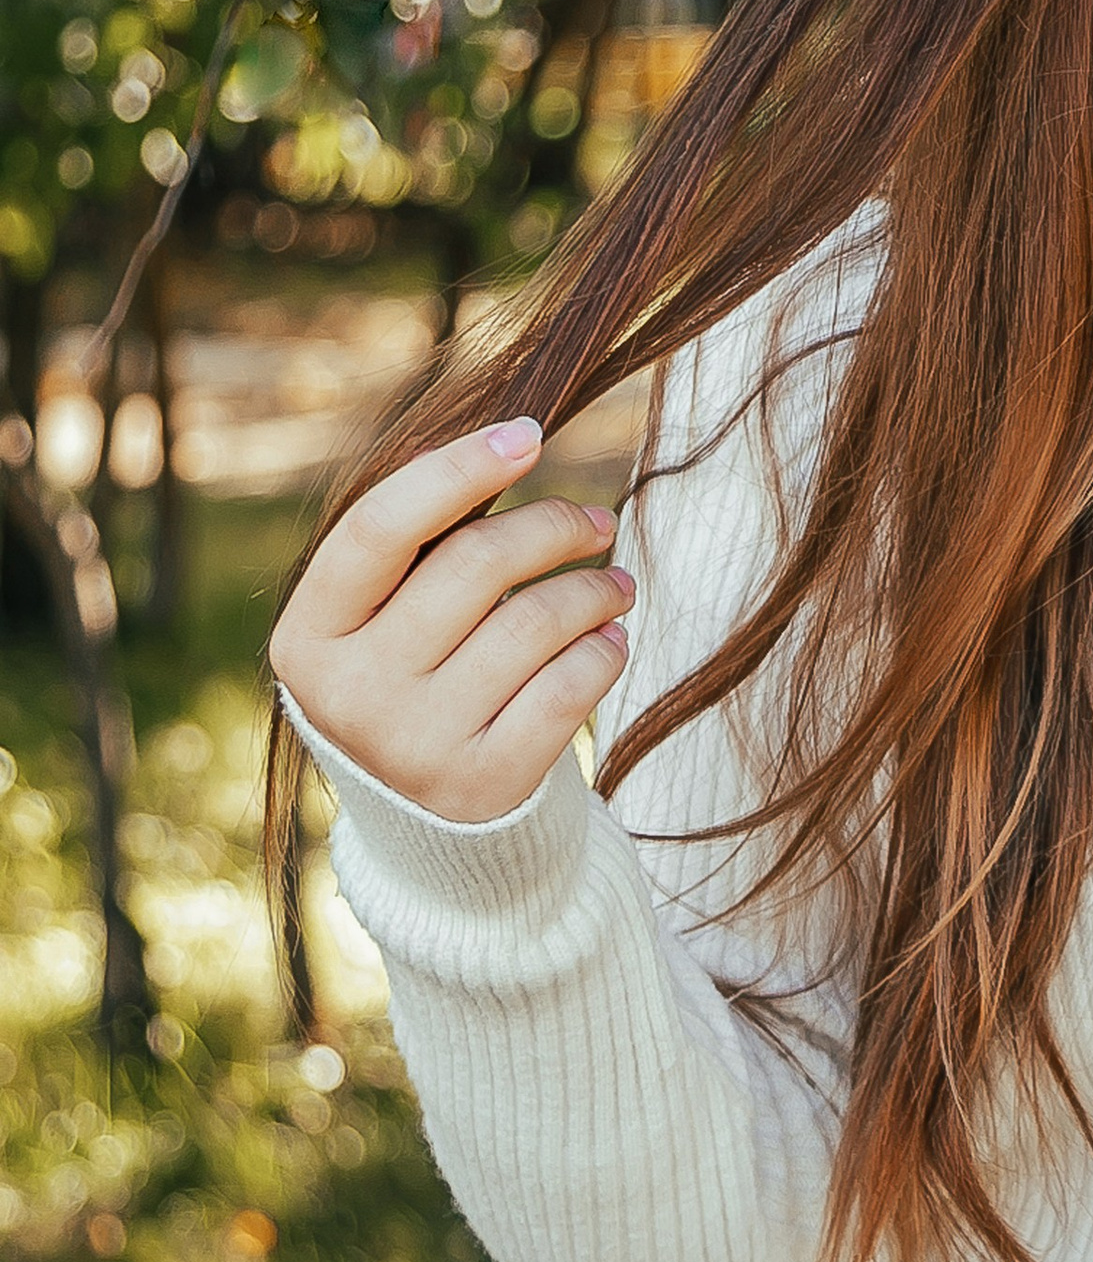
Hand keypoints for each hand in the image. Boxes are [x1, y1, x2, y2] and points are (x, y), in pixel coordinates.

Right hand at [270, 420, 632, 824]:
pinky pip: (567, 687)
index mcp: (309, 636)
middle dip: (553, 527)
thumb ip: (414, 547)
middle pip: (474, 564)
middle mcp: (350, 692)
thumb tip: (479, 447)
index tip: (529, 435)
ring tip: (614, 586)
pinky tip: (609, 640)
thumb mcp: (382, 623)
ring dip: (593, 590)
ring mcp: (413, 744)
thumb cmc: (413, 685)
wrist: (429, 826)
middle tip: (596, 524)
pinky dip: (602, 651)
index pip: (381, 526)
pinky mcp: (482, 783)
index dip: (458, 469)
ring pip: (533, 622)